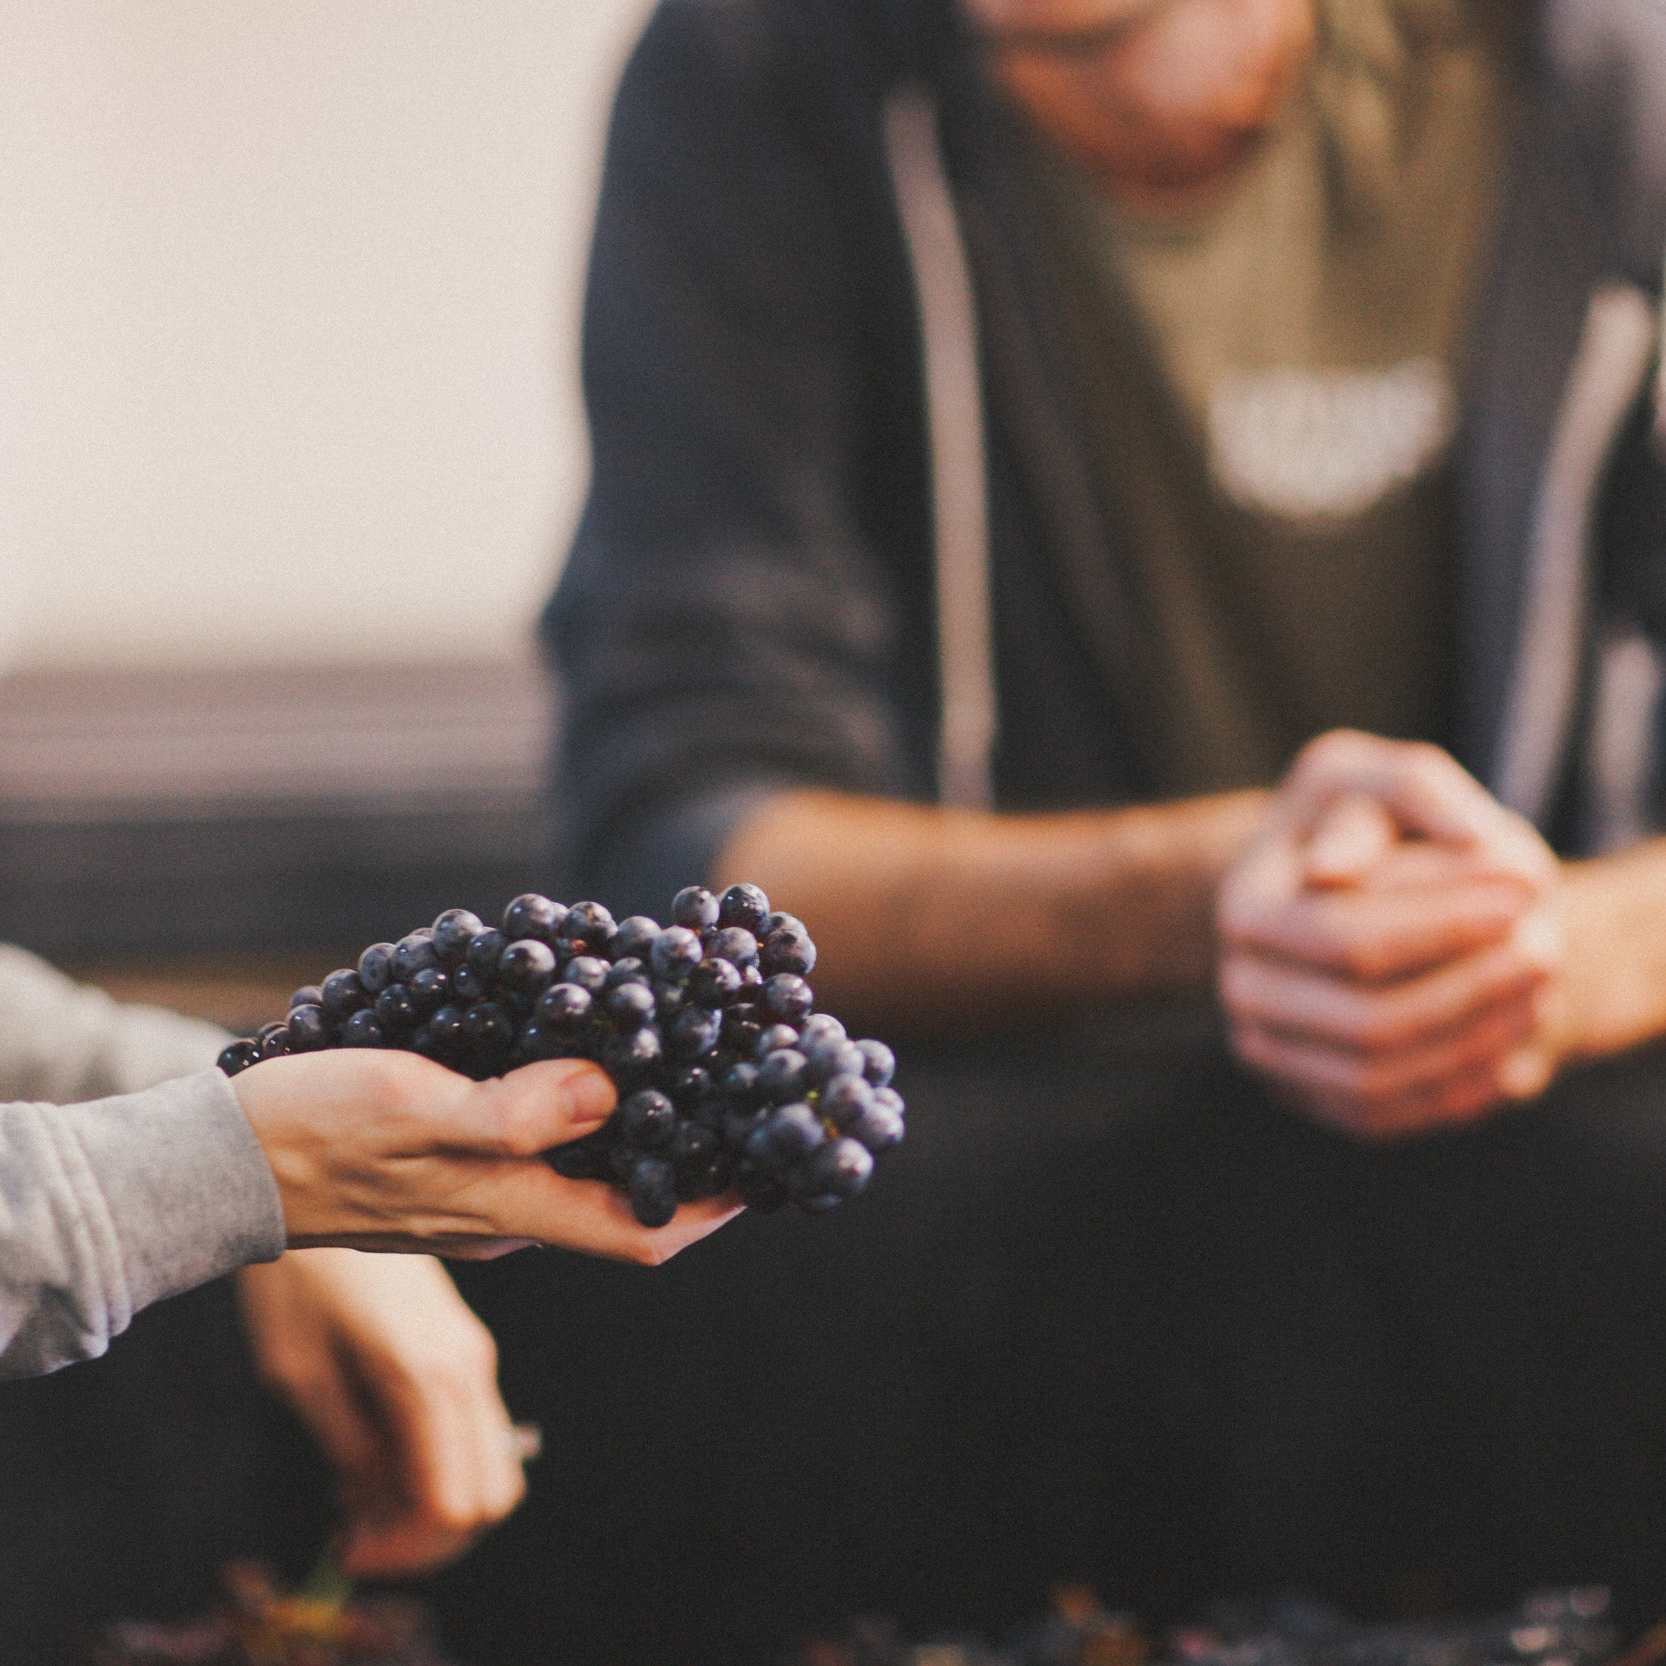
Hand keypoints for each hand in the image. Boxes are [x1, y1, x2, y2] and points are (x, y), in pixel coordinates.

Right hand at [232, 1049, 741, 1262]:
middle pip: (621, 1205)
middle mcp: (505, 1216)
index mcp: (509, 1209)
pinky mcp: (445, 1176)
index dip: (713, 1210)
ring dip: (632, 1134)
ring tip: (674, 1067)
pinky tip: (578, 1061)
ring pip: (579, 1177)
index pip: (640, 1232)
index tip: (769, 1172)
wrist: (216, 1162)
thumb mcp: (412, 1108)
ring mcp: (474, 1202)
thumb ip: (511, 1112)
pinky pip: (533, 1154)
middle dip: (686, 1164)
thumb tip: (607, 1091)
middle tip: (734, 1100)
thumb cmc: (311, 1131)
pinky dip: (574, 1118)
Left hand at [237, 1249, 525, 1576]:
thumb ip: (347, 1447)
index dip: (406, 1551)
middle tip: (360, 1538)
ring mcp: (473, 1354)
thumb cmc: (299, 1275)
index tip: (350, 1550)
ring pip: (492, 1467)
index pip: (454, 1502)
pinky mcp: (463, 1346)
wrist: (321, 1181)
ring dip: (434, 1506)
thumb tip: (371, 1513)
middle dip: (429, 1540)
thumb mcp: (300, 1372)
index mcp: (428, 1375)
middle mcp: (469, 1366)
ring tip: (361, 1504)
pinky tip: (376, 1462)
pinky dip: (436, 1467)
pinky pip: (472, 1432)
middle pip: (491, 1496)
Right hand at [1216, 731, 1565, 1140]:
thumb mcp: (1384, 778)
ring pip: (1375, 1077)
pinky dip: (1455, 1085)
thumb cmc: (1377, 824)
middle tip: (1552, 950)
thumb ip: (1397, 793)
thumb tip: (1337, 868)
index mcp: (1245, 909)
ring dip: (1472, 1040)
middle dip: (1467, 988)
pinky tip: (1512, 1038)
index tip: (1528, 886)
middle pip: (1362, 1019)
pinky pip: (1384, 1113)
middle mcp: (1242, 989)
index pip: (1343, 938)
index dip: (1441, 921)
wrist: (1352, 894)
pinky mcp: (1310, 1094)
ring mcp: (1269, 1051)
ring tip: (1543, 990)